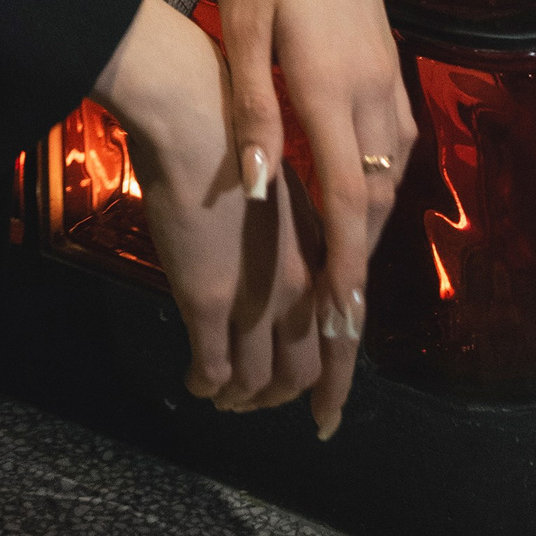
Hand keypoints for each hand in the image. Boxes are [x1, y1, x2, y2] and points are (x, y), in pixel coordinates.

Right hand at [93, 0, 323, 421]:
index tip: (326, 417)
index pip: (341, 338)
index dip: (337, 387)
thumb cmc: (232, 133)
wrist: (194, 117)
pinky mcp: (209, 300)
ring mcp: (255, 296)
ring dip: (239, 397)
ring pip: (256, 379)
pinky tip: (195, 381)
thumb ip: (284, 233)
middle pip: (303, 370)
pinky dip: (205, 382)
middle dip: (281, 398)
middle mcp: (299, 284)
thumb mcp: (280, 189)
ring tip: (221, 397)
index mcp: (320, 254)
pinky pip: (213, 367)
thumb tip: (272, 257)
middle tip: (257, 405)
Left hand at [198, 0, 416, 439]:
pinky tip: (355, 214)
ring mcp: (386, 79)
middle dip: (357, 280)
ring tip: (343, 302)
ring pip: (385, 180)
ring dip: (365, 241)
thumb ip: (251, 107)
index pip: (344, 202)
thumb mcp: (241, 24)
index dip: (342, 274)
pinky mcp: (386, 67)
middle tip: (336, 350)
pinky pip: (389, 149)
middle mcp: (371, 91)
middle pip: (372, 205)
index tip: (335, 336)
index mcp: (331, 85)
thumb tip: (254, 186)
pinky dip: (372, 194)